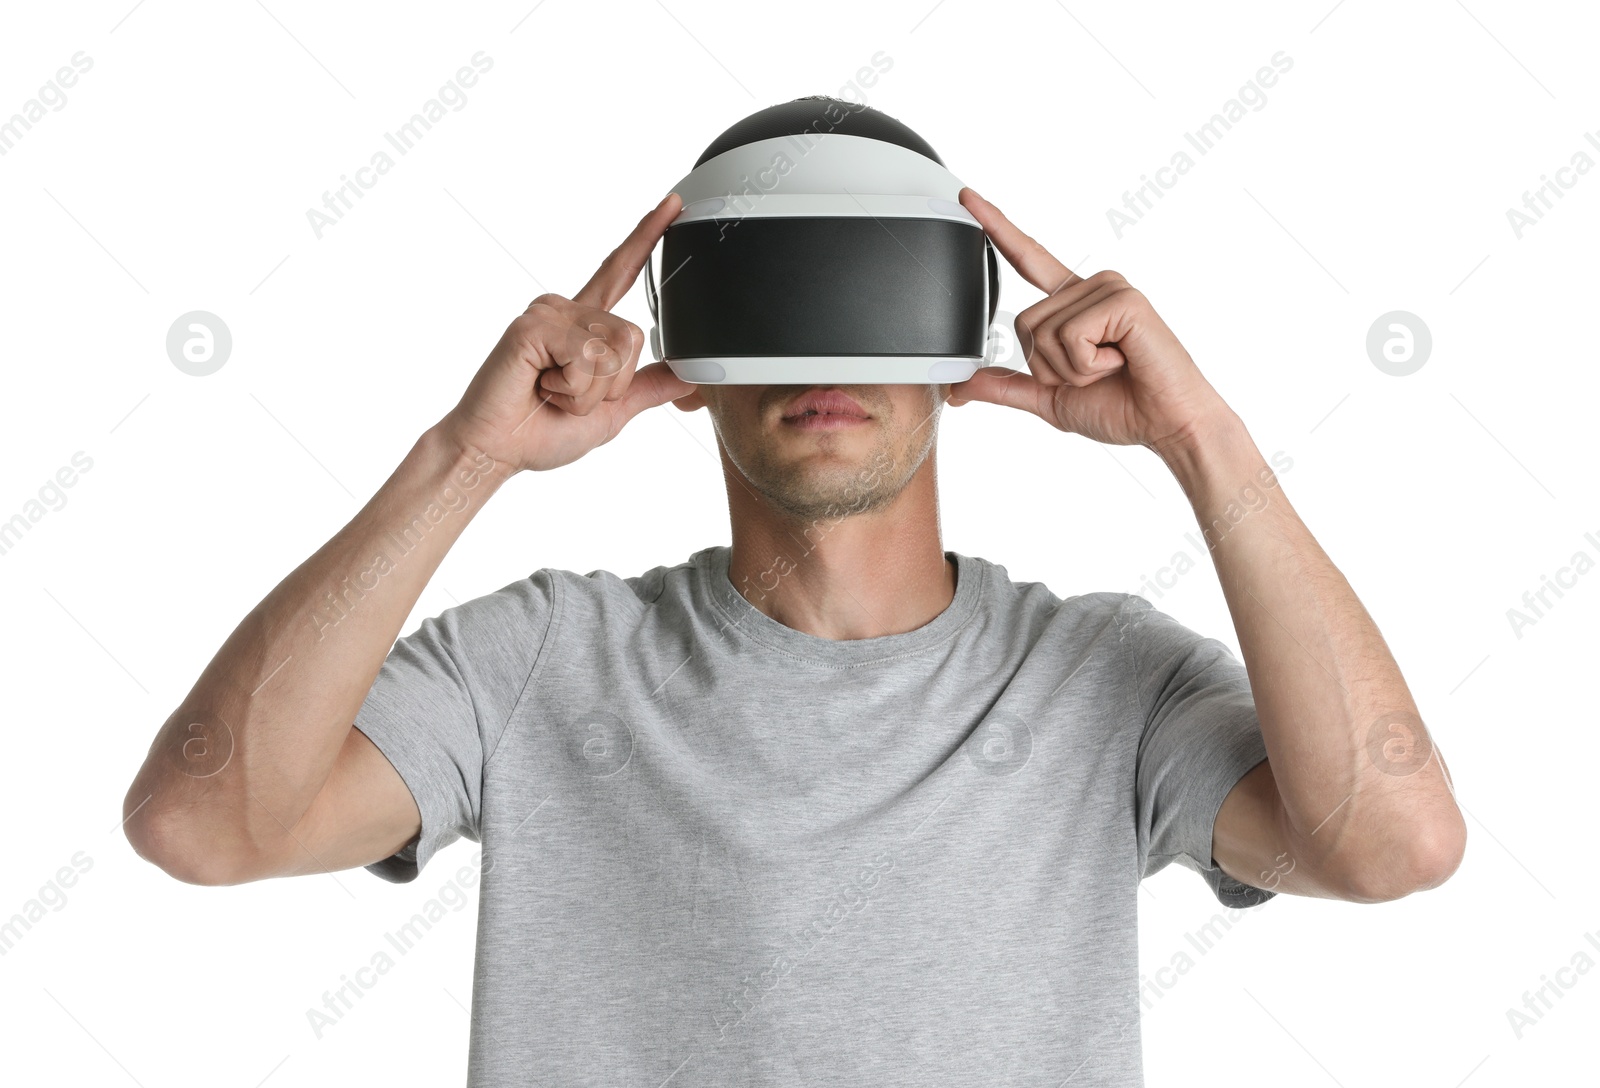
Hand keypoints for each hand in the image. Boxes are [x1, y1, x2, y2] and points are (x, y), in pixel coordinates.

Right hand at [437, 191, 696, 472]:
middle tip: (567, 396)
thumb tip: (687, 375)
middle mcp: (566, 309)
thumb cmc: (541, 430)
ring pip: (613, 348)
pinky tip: (540, 387)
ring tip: (551, 392)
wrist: (496, 451)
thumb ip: (647, 387)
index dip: (647, 238)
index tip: (673, 204)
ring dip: (589, 392)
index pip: (621, 272)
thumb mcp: (612, 411)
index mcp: (584, 324)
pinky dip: (572, 389)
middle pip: (633, 336)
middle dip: (611, 386)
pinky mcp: (533, 325)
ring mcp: (548, 313)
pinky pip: (586, 356)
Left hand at [947, 187, 1234, 455]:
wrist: (1169, 424)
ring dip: (1071, 369)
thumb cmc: (1122, 406)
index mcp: (1074, 304)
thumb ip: (1006, 386)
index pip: (1027, 259)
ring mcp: (1109, 288)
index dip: (996, 229)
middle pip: (1024, 322)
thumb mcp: (1050, 398)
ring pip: (1043, 331)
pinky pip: (1071, 335)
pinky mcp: (1123, 299)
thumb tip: (960, 386)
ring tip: (1112, 367)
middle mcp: (1091, 288)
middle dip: (1049, 366)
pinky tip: (1122, 360)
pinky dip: (1089, 364)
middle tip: (1095, 372)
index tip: (967, 196)